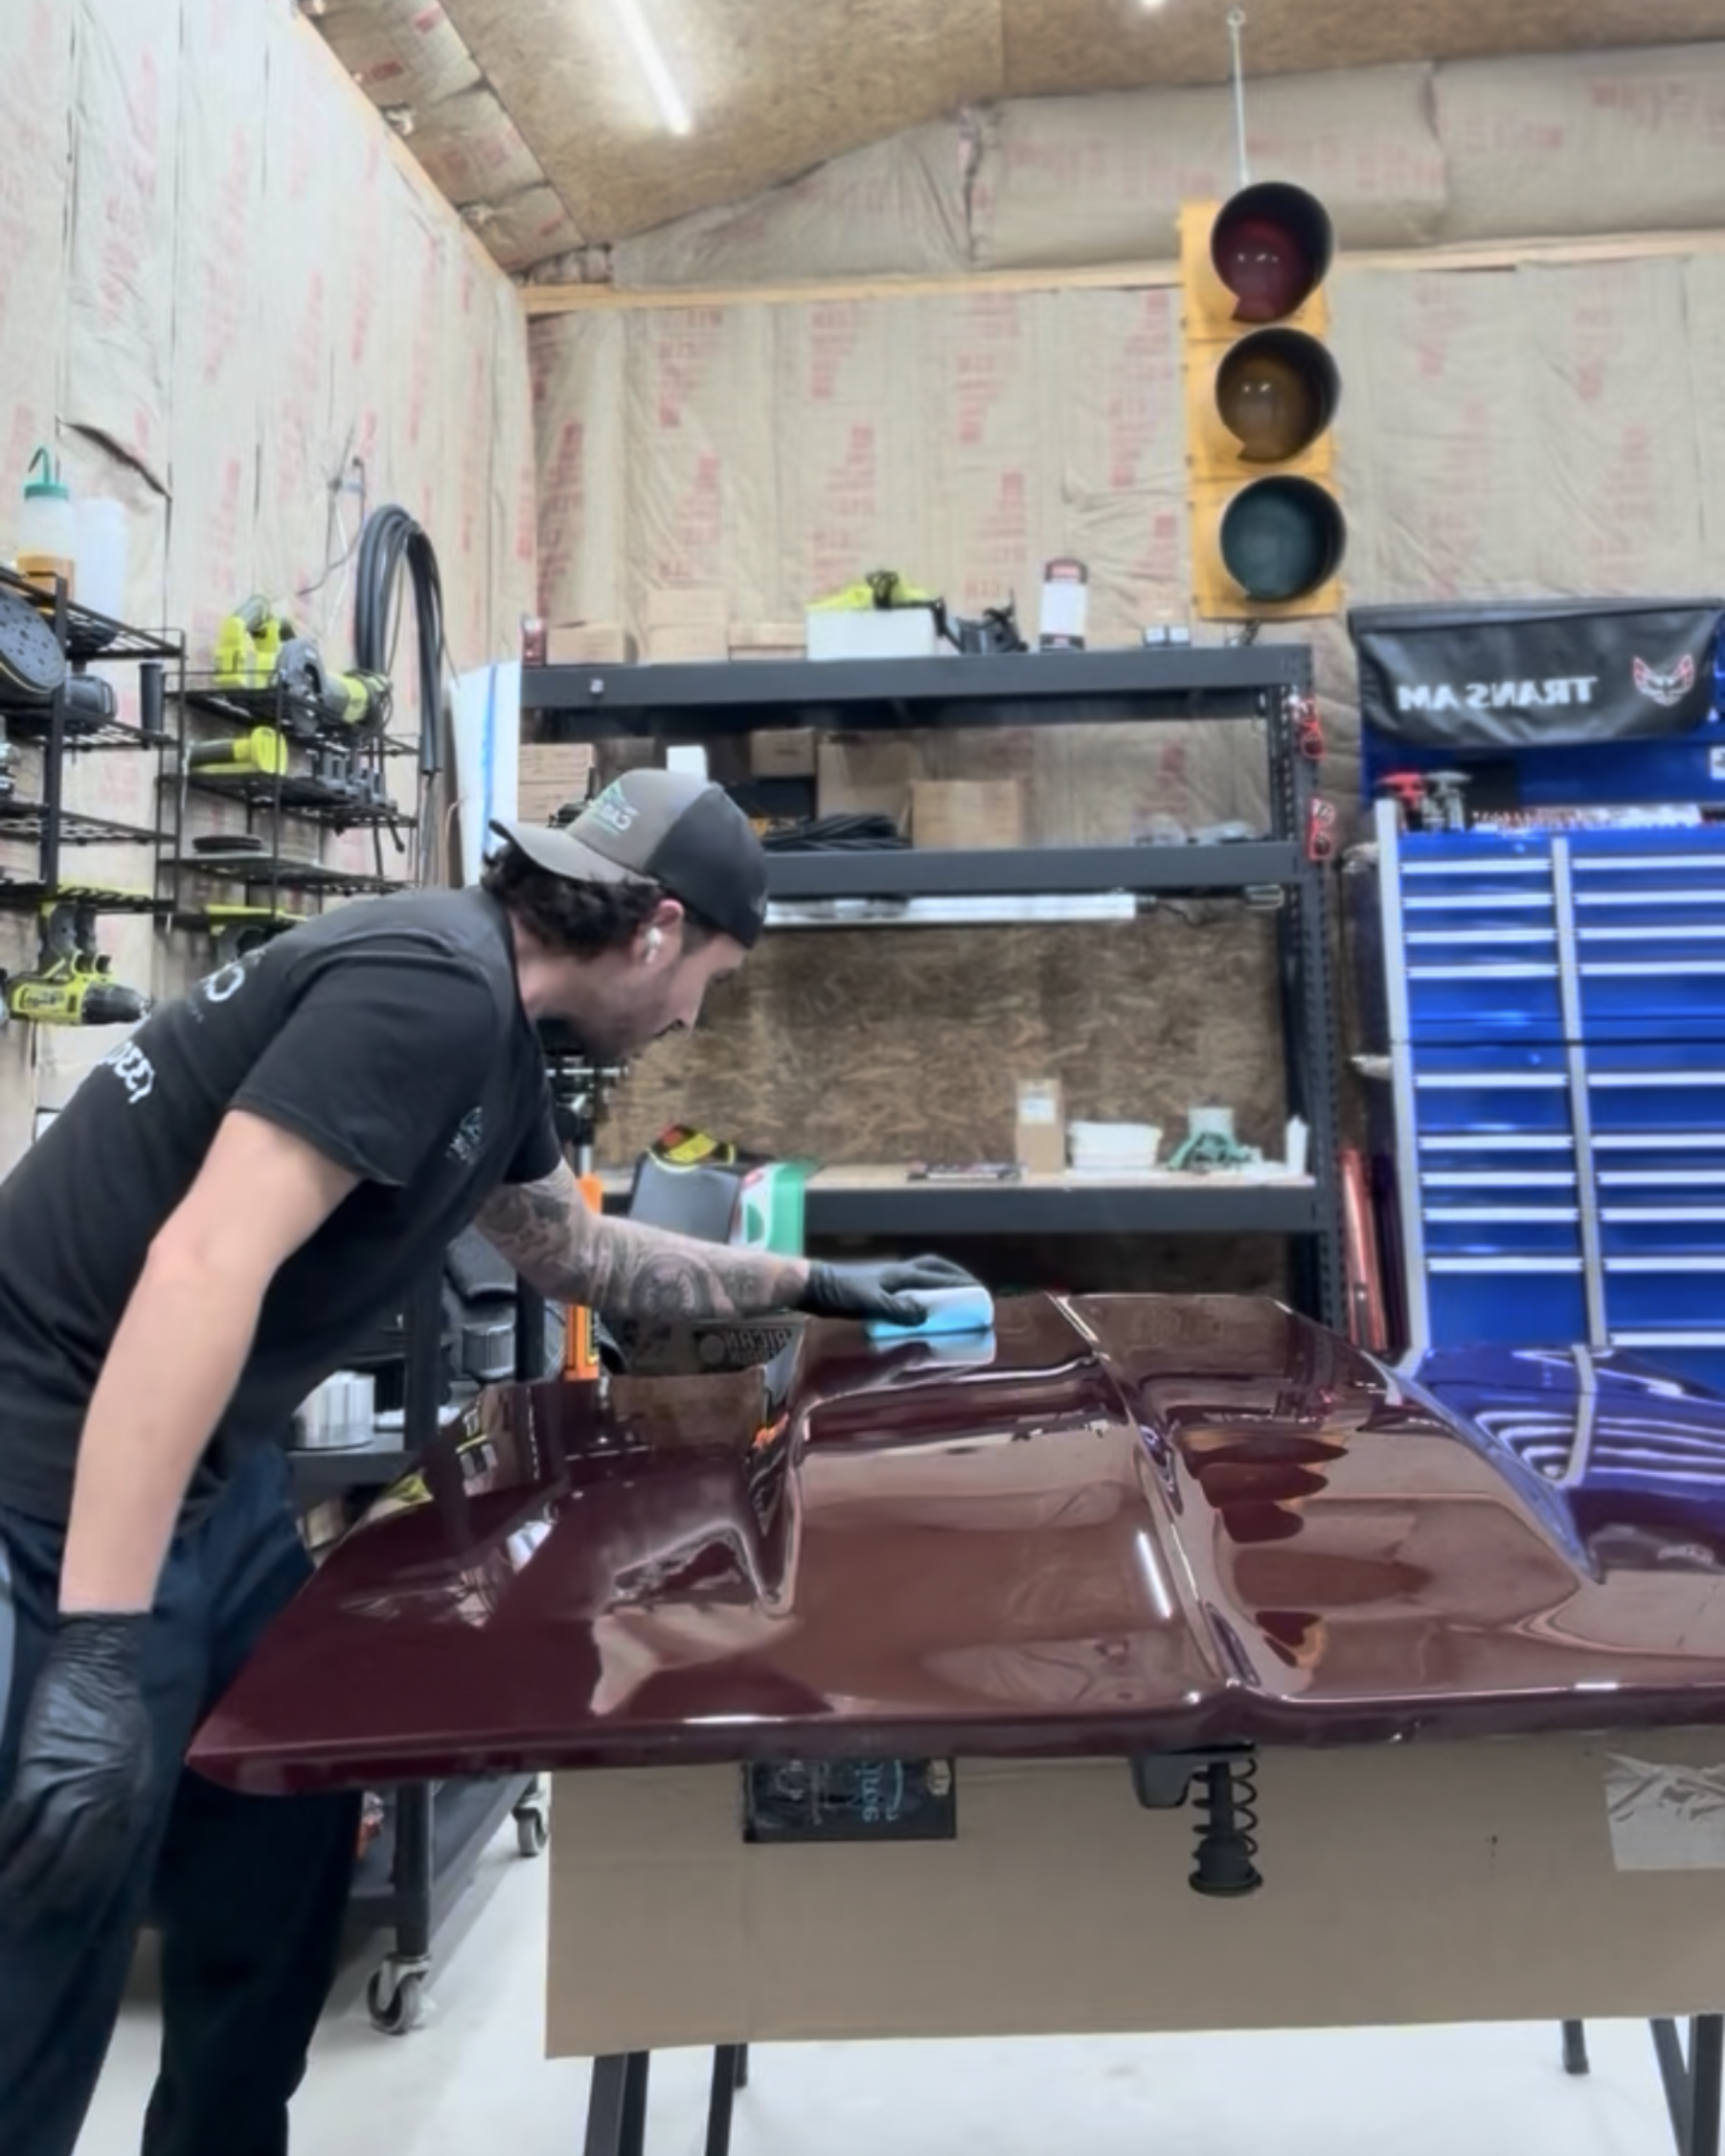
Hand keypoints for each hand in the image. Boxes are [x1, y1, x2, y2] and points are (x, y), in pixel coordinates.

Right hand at [0, 1613, 152, 1911]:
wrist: (99, 1662)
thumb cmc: (120, 1703)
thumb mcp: (141, 1753)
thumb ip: (128, 1793)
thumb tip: (116, 1826)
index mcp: (129, 1795)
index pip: (106, 1855)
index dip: (83, 1886)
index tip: (66, 1909)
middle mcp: (101, 1799)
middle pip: (70, 1861)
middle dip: (46, 1895)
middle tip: (24, 1920)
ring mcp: (68, 1786)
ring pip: (40, 1848)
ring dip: (18, 1879)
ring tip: (3, 1903)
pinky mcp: (39, 1770)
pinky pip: (17, 1818)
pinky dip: (2, 1844)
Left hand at [799, 1255, 982, 1326]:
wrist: (813, 1286)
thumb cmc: (840, 1294)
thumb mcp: (870, 1304)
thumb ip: (897, 1310)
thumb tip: (926, 1316)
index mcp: (902, 1274)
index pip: (941, 1277)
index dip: (963, 1285)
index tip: (982, 1294)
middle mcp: (899, 1272)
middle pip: (937, 1269)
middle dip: (958, 1278)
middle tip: (973, 1292)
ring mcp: (889, 1277)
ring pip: (924, 1274)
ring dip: (942, 1282)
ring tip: (955, 1299)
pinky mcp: (879, 1285)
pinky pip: (912, 1285)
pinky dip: (925, 1292)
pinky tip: (923, 1308)